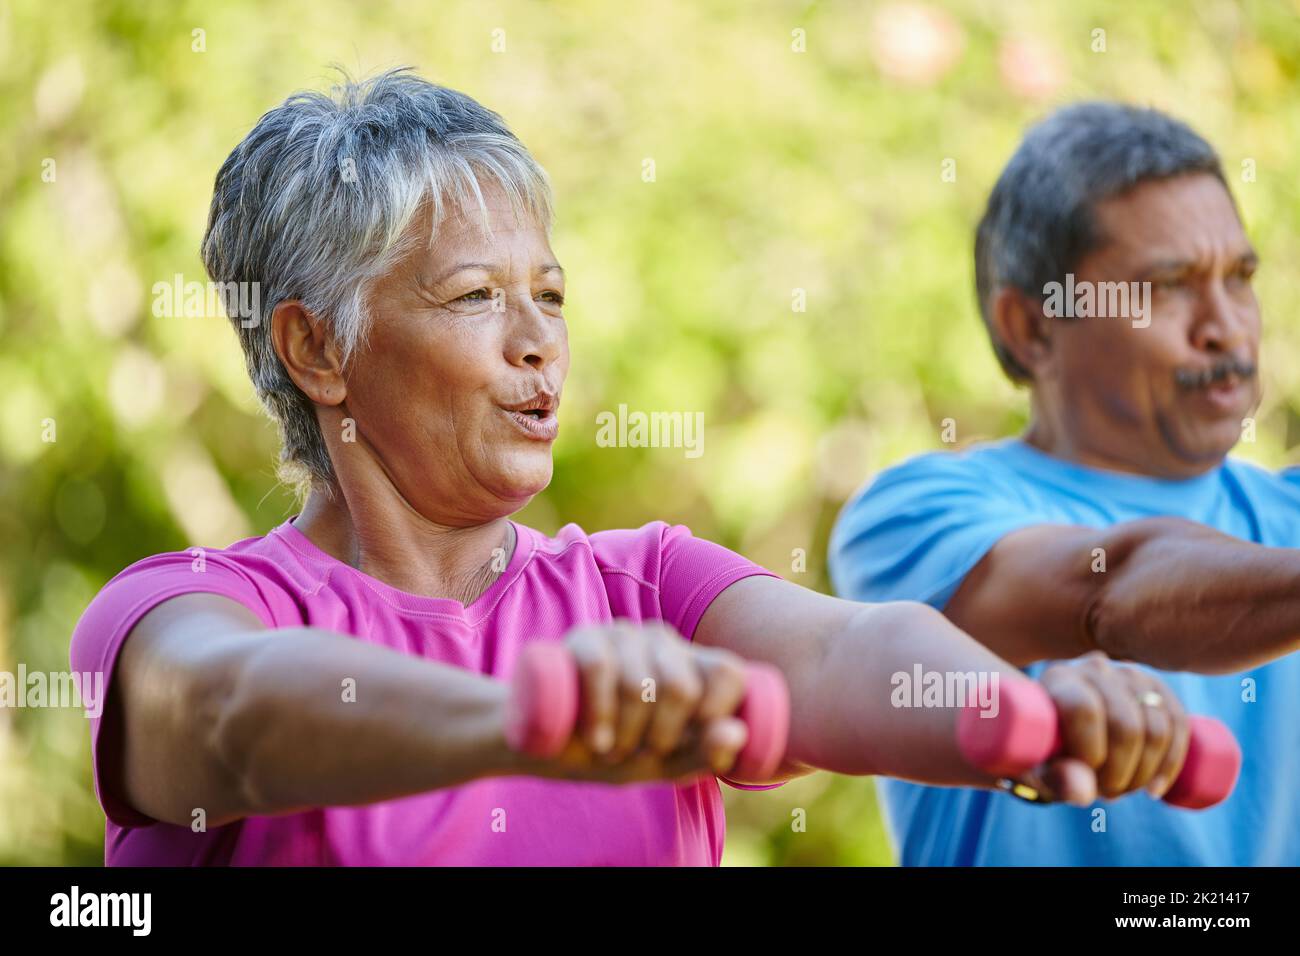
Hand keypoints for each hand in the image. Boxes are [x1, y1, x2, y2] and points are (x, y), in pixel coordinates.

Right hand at [536, 621, 751, 783]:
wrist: (543, 744)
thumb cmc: (613, 751)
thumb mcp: (664, 764)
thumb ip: (706, 754)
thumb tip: (737, 732)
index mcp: (693, 665)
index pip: (728, 672)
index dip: (715, 713)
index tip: (688, 742)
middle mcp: (663, 641)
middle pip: (681, 686)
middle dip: (659, 736)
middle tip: (638, 752)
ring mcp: (623, 634)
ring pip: (639, 683)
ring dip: (623, 734)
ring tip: (608, 747)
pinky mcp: (584, 637)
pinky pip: (599, 668)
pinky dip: (598, 713)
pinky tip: (594, 739)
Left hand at [1016, 652, 1190, 806]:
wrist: (1063, 729)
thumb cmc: (1044, 749)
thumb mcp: (1038, 766)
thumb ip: (1053, 778)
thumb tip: (1084, 791)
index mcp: (1059, 678)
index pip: (1085, 710)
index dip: (1091, 752)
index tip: (1086, 782)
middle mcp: (1096, 669)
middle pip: (1125, 725)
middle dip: (1120, 773)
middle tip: (1104, 793)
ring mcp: (1131, 675)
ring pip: (1156, 730)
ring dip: (1144, 773)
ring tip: (1120, 789)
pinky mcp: (1157, 690)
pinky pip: (1178, 725)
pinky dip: (1171, 763)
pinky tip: (1155, 789)